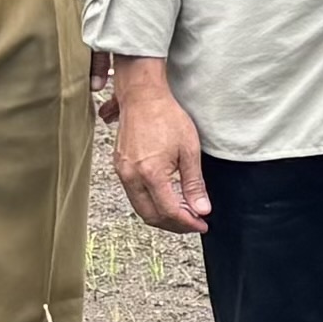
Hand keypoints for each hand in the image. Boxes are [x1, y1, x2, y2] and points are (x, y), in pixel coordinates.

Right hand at [106, 60, 211, 234]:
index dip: (187, 223)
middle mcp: (132, 176)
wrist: (142, 96)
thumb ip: (194, 183)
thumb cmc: (166, 116)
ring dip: (162, 215)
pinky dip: (151, 203)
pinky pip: (134, 195)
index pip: (169, 211)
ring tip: (183, 212)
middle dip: (174, 225)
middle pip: (152, 216)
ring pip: (141, 208)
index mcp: (151, 173)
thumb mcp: (189, 150)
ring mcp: (123, 173)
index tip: (201, 224)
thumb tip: (201, 209)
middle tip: (193, 222)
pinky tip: (167, 197)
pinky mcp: (120, 167)